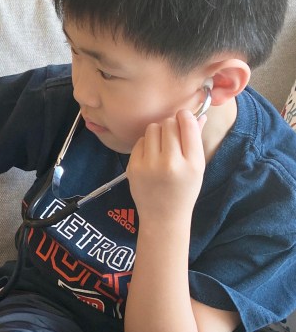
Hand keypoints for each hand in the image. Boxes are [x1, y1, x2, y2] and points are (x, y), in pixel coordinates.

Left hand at [127, 110, 205, 225]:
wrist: (163, 217)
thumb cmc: (184, 190)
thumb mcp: (197, 167)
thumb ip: (196, 139)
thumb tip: (198, 114)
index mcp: (192, 164)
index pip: (187, 125)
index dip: (185, 116)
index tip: (184, 117)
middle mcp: (170, 164)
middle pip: (168, 124)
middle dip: (171, 125)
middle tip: (173, 137)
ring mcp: (149, 166)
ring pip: (152, 129)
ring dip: (158, 133)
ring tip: (162, 146)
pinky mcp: (133, 167)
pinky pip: (140, 141)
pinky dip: (146, 144)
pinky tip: (151, 157)